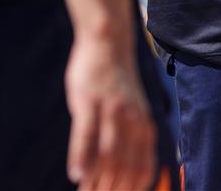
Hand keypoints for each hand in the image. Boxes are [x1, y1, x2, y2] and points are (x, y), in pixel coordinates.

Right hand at [65, 34, 156, 190]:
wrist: (108, 42)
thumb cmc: (115, 83)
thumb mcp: (131, 112)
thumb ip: (130, 139)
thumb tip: (118, 171)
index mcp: (144, 127)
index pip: (142, 171)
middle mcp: (132, 122)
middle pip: (123, 169)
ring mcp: (111, 112)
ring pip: (106, 156)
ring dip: (96, 182)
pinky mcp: (90, 102)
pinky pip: (86, 135)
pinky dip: (81, 158)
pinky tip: (76, 175)